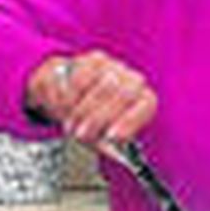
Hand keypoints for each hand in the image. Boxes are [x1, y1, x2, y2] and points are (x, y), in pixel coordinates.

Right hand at [26, 51, 157, 146]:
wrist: (70, 93)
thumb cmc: (92, 118)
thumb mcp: (100, 135)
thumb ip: (106, 143)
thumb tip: (111, 150)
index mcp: (143, 99)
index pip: (146, 105)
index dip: (130, 121)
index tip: (111, 136)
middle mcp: (132, 79)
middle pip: (121, 94)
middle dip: (98, 117)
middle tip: (80, 134)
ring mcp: (115, 67)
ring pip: (98, 85)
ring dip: (80, 108)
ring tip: (69, 124)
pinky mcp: (92, 60)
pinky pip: (78, 75)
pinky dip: (68, 94)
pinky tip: (63, 105)